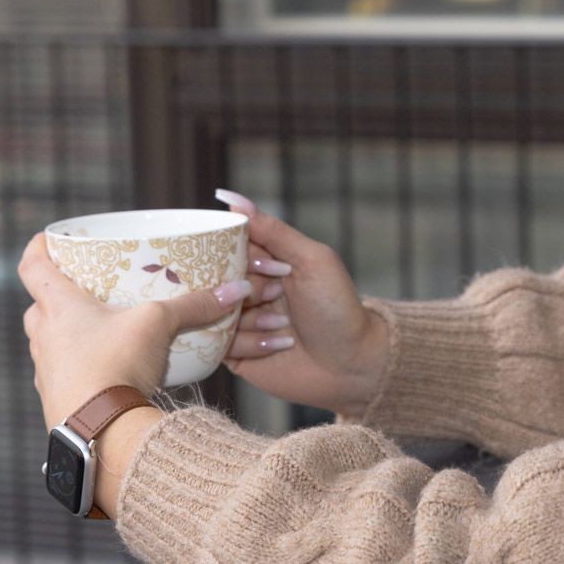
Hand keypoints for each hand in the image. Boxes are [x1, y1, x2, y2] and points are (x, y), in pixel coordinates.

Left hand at [19, 232, 252, 427]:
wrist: (99, 433)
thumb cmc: (115, 365)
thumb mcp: (159, 324)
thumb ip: (195, 305)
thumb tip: (237, 288)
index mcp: (57, 307)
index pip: (32, 267)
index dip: (38, 248)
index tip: (49, 239)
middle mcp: (43, 337)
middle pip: (39, 306)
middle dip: (58, 295)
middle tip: (86, 287)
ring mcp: (46, 372)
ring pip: (50, 341)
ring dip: (69, 333)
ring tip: (103, 329)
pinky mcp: (57, 401)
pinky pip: (66, 374)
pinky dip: (82, 367)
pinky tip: (109, 369)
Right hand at [215, 189, 389, 416]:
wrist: (350, 363)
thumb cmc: (337, 307)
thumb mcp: (312, 260)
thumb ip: (274, 231)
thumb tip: (233, 200)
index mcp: (263, 261)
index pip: (227, 245)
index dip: (243, 256)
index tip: (273, 268)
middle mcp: (245, 288)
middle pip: (217, 277)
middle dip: (250, 289)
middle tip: (278, 295)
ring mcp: (236, 321)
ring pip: (214, 310)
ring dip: (252, 318)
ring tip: (284, 324)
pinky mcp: (232, 353)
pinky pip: (218, 343)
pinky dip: (251, 343)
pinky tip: (280, 343)